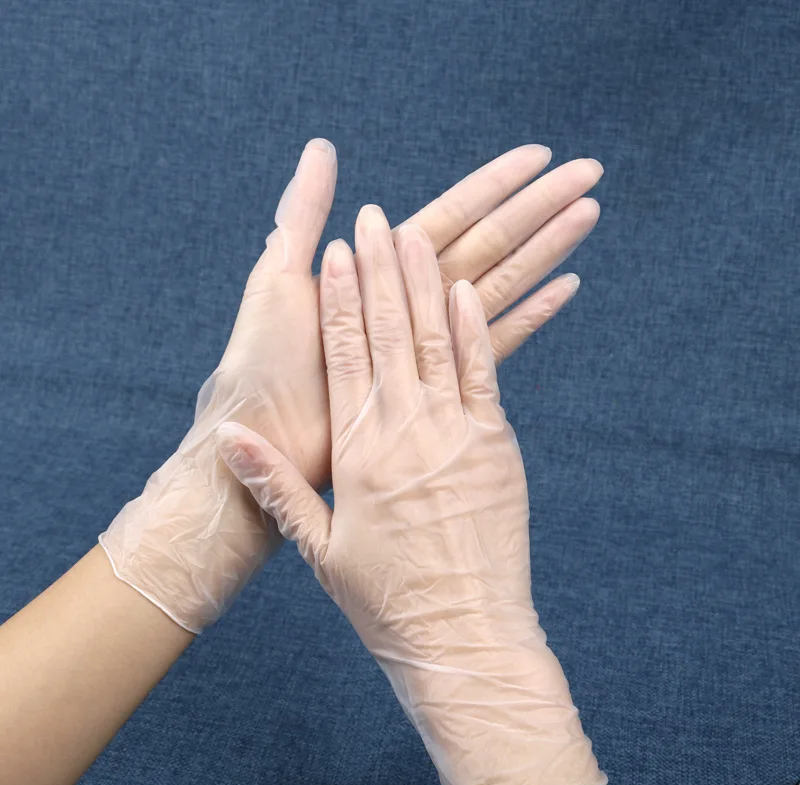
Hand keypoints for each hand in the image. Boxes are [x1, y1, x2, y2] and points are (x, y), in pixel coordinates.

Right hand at [216, 208, 605, 784]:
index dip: (340, 300)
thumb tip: (228, 437)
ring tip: (415, 234)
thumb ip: (275, 483)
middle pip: (389, 333)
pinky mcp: (496, 448)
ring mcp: (456, 435)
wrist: (462, 636)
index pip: (343, 356)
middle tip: (374, 216)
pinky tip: (466, 288)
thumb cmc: (385, 597)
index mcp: (357, 452)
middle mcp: (405, 431)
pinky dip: (474, 327)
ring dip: (424, 282)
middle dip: (380, 270)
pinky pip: (484, 372)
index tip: (336, 252)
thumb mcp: (318, 546)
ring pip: (436, 340)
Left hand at [221, 139, 602, 488]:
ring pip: (499, 284)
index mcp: (380, 269)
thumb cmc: (263, 360)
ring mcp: (428, 343)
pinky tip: (565, 287)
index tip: (538, 155)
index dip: (496, 184)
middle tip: (586, 172)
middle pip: (487, 243)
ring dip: (545, 250)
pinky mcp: (439, 386)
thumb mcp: (278, 276)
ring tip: (588, 214)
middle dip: (537, 207)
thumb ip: (304, 211)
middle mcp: (410, 302)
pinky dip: (530, 316)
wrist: (265, 435)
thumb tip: (323, 146)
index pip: (451, 214)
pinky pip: (495, 345)